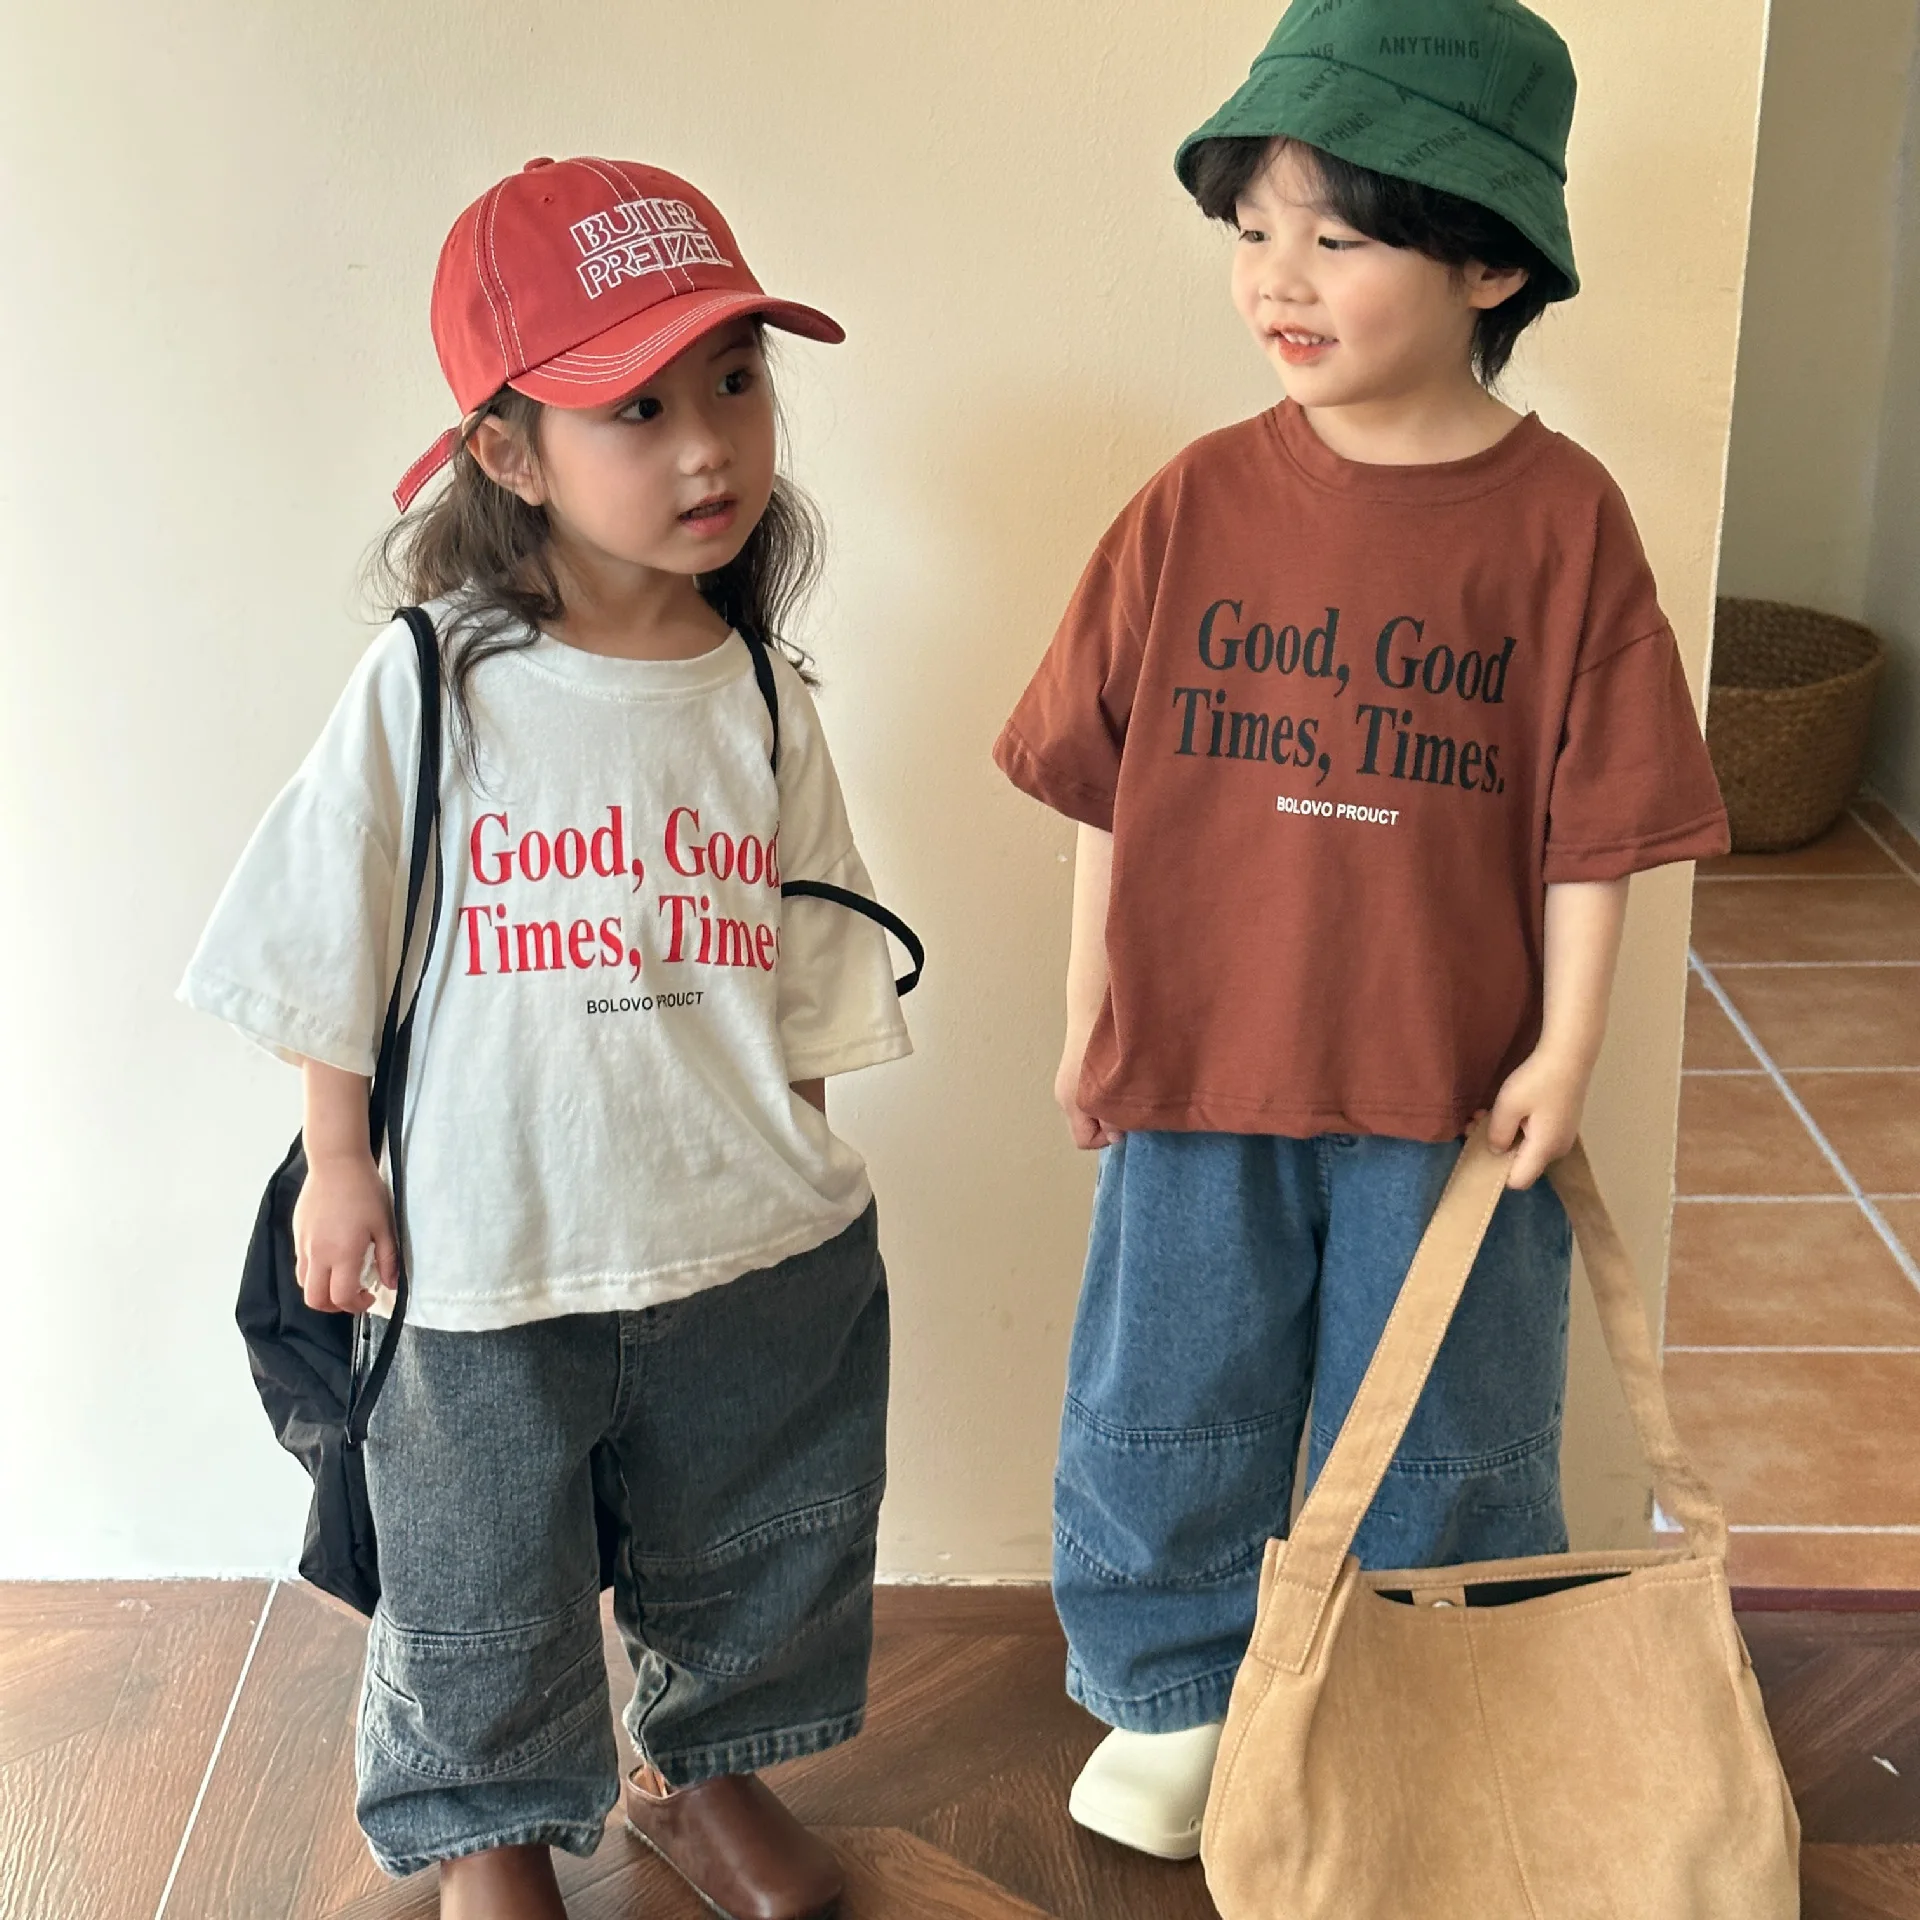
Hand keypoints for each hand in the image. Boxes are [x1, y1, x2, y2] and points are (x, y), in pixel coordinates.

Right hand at [293, 1150, 397, 1313]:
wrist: (336, 1163)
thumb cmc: (365, 1191)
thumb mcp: (385, 1225)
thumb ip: (388, 1258)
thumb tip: (391, 1284)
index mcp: (342, 1254)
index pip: (341, 1297)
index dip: (356, 1306)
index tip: (368, 1297)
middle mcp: (318, 1254)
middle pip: (315, 1300)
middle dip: (333, 1306)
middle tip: (352, 1297)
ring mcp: (304, 1244)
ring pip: (303, 1284)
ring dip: (321, 1291)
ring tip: (340, 1280)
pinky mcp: (297, 1234)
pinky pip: (300, 1264)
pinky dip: (313, 1273)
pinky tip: (331, 1259)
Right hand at [1055, 1033, 1117, 1150]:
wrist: (1095, 1006)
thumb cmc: (1104, 1044)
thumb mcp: (1111, 1091)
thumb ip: (1115, 1117)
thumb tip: (1116, 1135)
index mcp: (1071, 1102)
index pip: (1085, 1140)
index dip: (1107, 1137)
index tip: (1125, 1120)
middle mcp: (1065, 1094)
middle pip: (1086, 1125)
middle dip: (1108, 1121)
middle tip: (1128, 1105)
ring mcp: (1068, 1080)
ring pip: (1090, 1107)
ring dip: (1108, 1104)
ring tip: (1126, 1087)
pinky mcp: (1076, 1067)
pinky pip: (1090, 1091)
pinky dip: (1105, 1090)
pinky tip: (1119, 1073)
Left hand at [1483, 1046, 1591, 1189]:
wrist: (1569, 1054)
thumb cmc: (1537, 1080)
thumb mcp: (1508, 1106)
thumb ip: (1498, 1134)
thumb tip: (1495, 1150)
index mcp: (1545, 1150)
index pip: (1518, 1180)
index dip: (1495, 1172)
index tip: (1476, 1152)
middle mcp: (1557, 1149)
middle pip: (1521, 1163)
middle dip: (1494, 1148)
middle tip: (1472, 1125)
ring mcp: (1562, 1135)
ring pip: (1526, 1146)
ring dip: (1503, 1133)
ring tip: (1482, 1113)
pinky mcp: (1562, 1122)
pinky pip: (1535, 1134)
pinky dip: (1517, 1125)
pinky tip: (1504, 1108)